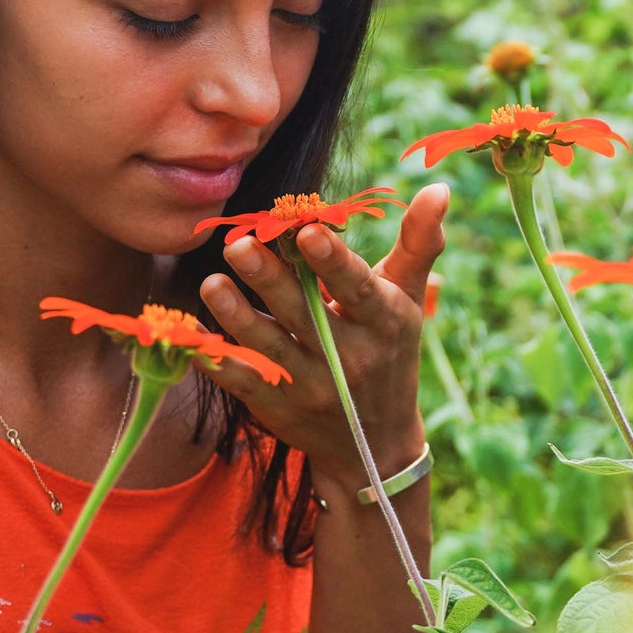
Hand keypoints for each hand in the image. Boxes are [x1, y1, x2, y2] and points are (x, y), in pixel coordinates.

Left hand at [199, 183, 448, 482]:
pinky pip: (245, 384)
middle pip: (305, 315)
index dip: (333, 262)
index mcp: (384, 323)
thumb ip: (418, 243)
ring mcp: (312, 387)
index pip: (359, 289)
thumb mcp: (408, 299)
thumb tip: (439, 187)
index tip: (307, 230)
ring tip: (212, 284)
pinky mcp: (278, 408)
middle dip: (270, 280)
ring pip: (270, 349)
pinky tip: (193, 336)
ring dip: (237, 317)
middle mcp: (350, 358)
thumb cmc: (390, 350)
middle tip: (238, 245)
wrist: (375, 445)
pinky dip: (219, 362)